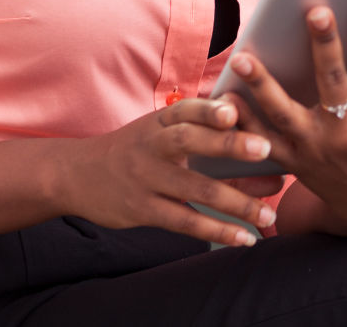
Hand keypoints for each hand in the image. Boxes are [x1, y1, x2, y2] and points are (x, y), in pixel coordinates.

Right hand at [56, 97, 282, 246]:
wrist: (76, 175)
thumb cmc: (136, 149)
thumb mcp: (157, 129)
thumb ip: (199, 128)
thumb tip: (255, 132)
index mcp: (160, 121)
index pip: (186, 109)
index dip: (209, 109)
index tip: (235, 111)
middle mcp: (152, 145)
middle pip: (190, 141)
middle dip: (228, 145)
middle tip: (266, 149)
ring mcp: (146, 179)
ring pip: (195, 189)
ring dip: (237, 202)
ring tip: (270, 212)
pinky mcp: (142, 210)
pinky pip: (185, 221)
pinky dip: (217, 230)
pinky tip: (244, 238)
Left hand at [229, 0, 346, 234]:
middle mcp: (346, 130)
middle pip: (332, 81)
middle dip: (324, 45)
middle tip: (314, 11)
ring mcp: (313, 147)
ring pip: (284, 113)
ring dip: (264, 84)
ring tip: (245, 55)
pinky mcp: (289, 159)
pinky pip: (259, 141)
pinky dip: (240, 122)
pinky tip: (225, 96)